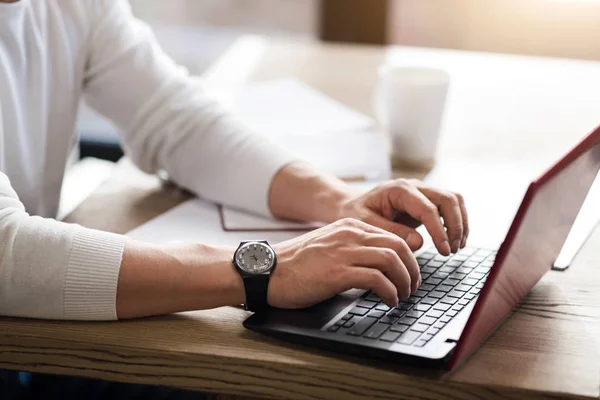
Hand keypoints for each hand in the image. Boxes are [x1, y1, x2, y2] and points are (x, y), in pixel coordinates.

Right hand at [268, 218, 419, 308]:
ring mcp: (344, 251)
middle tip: (412, 287)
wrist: (265, 271)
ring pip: (392, 260)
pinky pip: (377, 279)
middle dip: (412, 269)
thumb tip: (376, 266)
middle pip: (398, 246)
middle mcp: (349, 234)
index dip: (407, 258)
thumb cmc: (293, 264)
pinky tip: (388, 301)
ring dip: (404, 281)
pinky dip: (389, 292)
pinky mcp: (337, 272)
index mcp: (348, 226)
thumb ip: (351, 249)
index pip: (392, 236)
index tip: (409, 274)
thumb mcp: (327, 246)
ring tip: (402, 296)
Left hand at [337, 179, 468, 255]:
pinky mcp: (427, 201)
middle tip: (452, 250)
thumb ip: (392, 232)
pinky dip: (457, 223)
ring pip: (454, 200)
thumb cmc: (356, 213)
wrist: (352, 205)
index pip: (428, 208)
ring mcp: (423, 192)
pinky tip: (454, 242)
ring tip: (456, 248)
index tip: (444, 251)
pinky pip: (450, 207)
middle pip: (448, 199)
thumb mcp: (367, 224)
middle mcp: (415, 186)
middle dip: (455, 225)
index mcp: (399, 190)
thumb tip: (419, 243)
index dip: (439, 230)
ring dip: (460, 223)